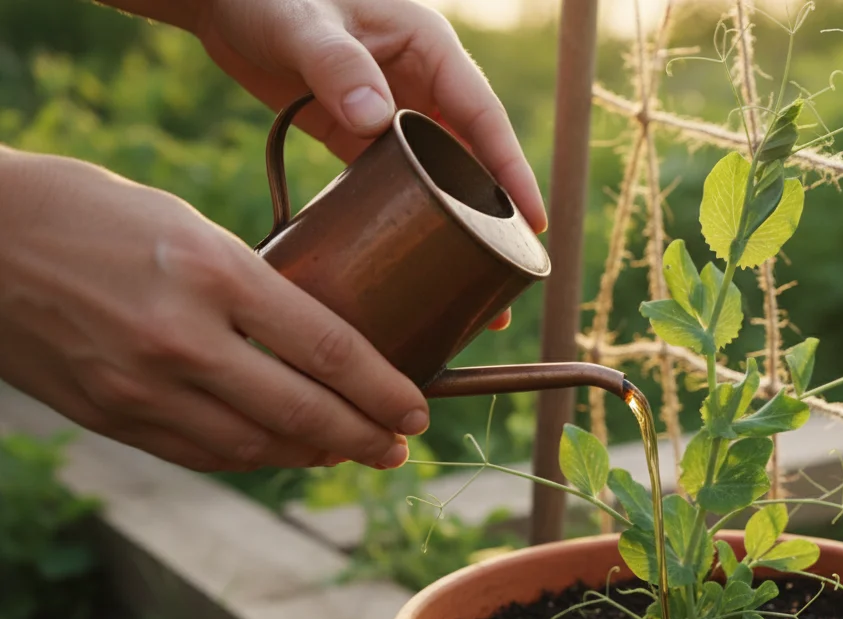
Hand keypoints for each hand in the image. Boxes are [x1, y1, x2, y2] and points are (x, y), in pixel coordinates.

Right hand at [0, 149, 428, 473]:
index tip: (417, 410)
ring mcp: (141, 385)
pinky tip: (280, 451)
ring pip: (253, 445)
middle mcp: (181, 337)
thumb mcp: (186, 223)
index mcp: (213, 271)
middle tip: (399, 448)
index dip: (385, 391)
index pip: (329, 349)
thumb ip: (250, 284)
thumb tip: (314, 340)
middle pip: (302, 411)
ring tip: (349, 452)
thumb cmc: (86, 210)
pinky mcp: (109, 416)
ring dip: (312, 455)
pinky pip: (200, 453)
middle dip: (364, 437)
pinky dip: (251, 457)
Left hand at [190, 0, 546, 238]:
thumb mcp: (303, 25)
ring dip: (456, 217)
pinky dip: (409, 211)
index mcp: (429, 47)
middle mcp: (421, 81)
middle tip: (513, 266)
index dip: (511, 168)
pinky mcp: (360, 134)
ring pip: (439, 170)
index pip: (482, 115)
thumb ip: (337, 67)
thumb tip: (376, 120)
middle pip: (471, 152)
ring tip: (473, 276)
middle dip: (494, 208)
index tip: (532, 219)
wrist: (219, 1)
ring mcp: (392, 110)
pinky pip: (396, 177)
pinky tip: (417, 251)